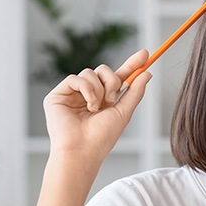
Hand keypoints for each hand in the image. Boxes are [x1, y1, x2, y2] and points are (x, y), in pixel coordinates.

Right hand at [43, 50, 151, 164]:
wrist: (82, 150)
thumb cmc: (102, 137)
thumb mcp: (124, 112)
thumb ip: (135, 92)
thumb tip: (147, 73)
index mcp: (104, 100)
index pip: (118, 77)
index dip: (131, 64)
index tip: (146, 54)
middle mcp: (88, 94)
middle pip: (103, 70)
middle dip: (112, 81)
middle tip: (111, 98)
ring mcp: (73, 94)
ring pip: (89, 72)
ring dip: (98, 89)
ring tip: (96, 108)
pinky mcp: (58, 95)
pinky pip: (75, 78)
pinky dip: (86, 89)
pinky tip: (87, 105)